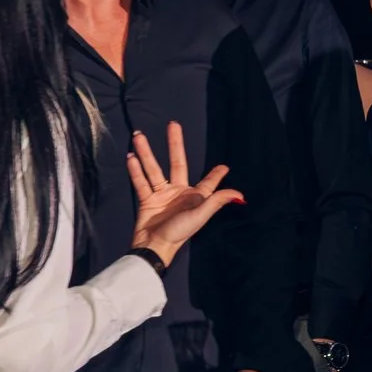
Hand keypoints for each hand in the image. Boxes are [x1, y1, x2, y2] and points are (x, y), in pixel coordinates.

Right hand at [126, 122, 244, 267]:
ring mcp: (162, 195)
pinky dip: (135, 170)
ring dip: (145, 153)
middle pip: (177, 162)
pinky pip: (141, 182)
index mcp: (196, 197)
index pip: (208, 182)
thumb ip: (217, 201)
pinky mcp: (147, 200)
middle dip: (175, 144)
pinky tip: (131, 157)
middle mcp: (179, 192)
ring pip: (153, 169)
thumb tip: (240, 194)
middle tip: (173, 124)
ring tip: (138, 135)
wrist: (154, 247)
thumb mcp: (201, 216)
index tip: (224, 167)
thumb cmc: (180, 233)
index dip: (216, 175)